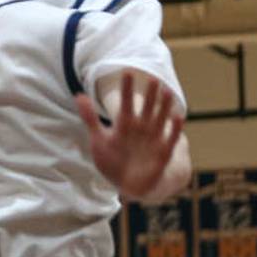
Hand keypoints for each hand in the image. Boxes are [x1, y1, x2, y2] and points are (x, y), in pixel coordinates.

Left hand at [76, 73, 184, 198]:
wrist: (128, 184)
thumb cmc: (112, 161)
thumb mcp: (98, 139)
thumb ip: (90, 118)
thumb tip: (79, 95)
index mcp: (124, 125)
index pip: (125, 103)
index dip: (126, 89)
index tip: (126, 72)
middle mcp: (140, 129)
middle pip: (145, 108)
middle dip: (149, 95)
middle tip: (152, 79)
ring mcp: (152, 140)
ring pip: (159, 119)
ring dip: (164, 107)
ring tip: (167, 92)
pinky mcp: (162, 153)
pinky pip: (170, 138)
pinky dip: (174, 129)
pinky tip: (178, 117)